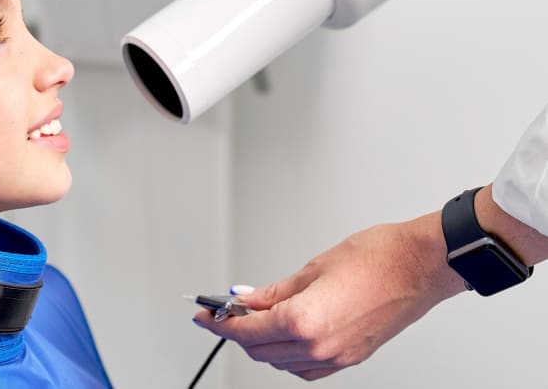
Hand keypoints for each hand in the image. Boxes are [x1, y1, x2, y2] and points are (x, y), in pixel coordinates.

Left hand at [193, 214, 466, 379]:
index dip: (219, 323)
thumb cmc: (378, 257)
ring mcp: (337, 357)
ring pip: (281, 363)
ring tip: (252, 319)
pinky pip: (306, 368)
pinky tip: (282, 336)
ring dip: (261, 345)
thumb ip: (274, 291)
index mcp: (305, 321)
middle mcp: (319, 346)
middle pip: (260, 351)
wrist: (422, 265)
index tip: (204, 315)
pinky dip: (286, 356)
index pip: (246, 330)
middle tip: (224, 313)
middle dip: (237, 332)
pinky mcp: (351, 358)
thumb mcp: (312, 268)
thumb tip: (246, 300)